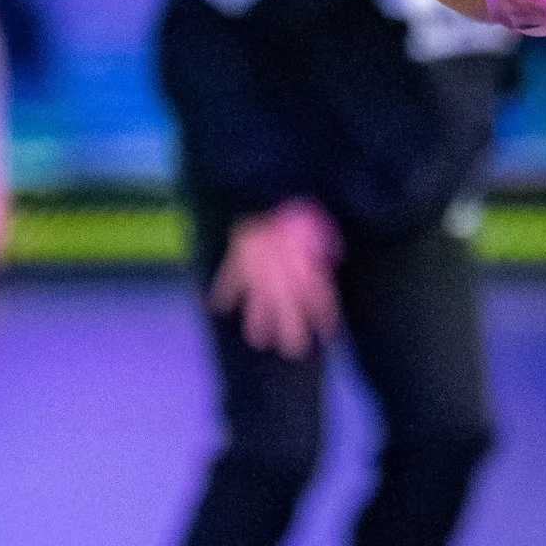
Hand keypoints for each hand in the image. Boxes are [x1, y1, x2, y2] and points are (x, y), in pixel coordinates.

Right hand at [209, 200, 339, 354]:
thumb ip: (324, 245)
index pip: (319, 296)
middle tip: (293, 351)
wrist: (262, 195)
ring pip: (258, 303)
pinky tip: (213, 308)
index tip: (328, 333)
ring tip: (257, 341)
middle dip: (291, 331)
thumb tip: (331, 257)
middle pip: (287, 309)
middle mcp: (282, 275)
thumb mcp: (320, 223)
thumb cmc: (296, 208)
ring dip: (257, 322)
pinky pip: (227, 281)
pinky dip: (221, 294)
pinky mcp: (237, 261)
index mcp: (305, 265)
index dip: (325, 316)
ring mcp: (257, 270)